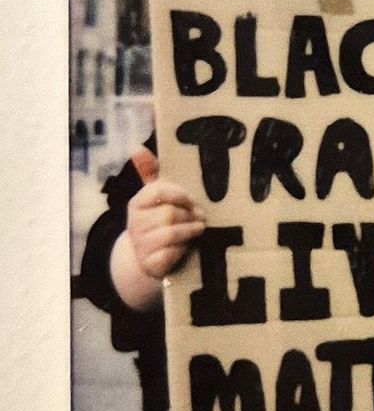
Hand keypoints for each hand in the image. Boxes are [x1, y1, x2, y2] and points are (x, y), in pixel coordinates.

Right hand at [124, 146, 206, 281]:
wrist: (147, 256)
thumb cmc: (157, 219)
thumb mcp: (155, 196)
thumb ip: (150, 172)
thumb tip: (137, 147)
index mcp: (137, 203)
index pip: (158, 191)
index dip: (180, 194)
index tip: (192, 199)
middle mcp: (135, 223)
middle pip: (169, 213)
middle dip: (189, 215)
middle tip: (201, 216)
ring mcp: (141, 245)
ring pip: (171, 233)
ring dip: (190, 230)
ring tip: (199, 228)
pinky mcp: (151, 263)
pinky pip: (171, 254)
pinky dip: (183, 250)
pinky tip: (187, 246)